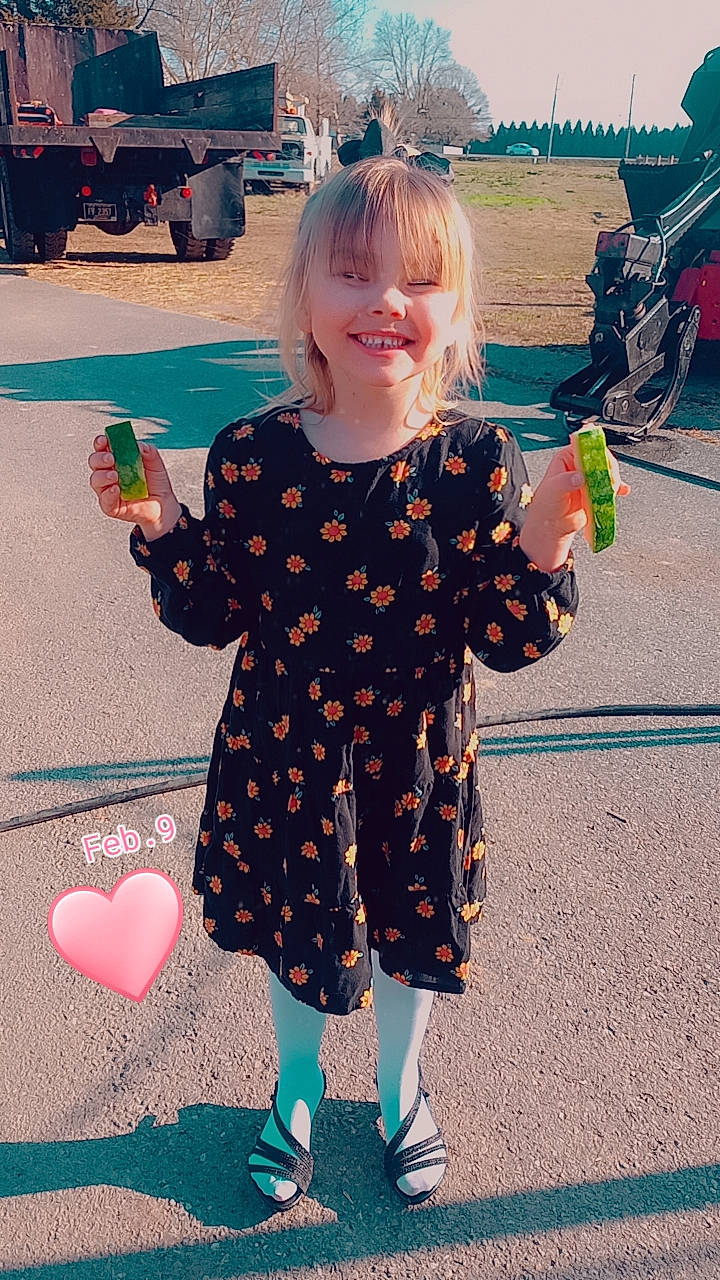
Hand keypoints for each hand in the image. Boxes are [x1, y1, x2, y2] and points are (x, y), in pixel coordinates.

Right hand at [88, 435, 182, 538]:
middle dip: (100, 458)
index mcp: (117, 460)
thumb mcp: (156, 463)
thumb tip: (139, 445)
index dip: (101, 442)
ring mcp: (108, 489)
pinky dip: (108, 493)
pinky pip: (105, 500)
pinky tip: (116, 489)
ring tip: (115, 476)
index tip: (105, 439)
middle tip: (111, 458)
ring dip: (103, 476)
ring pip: (95, 480)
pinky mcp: (111, 506)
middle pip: (94, 462)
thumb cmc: (156, 483)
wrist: (164, 505)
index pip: (103, 448)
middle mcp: (109, 473)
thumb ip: (149, 451)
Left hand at [518, 441, 630, 570]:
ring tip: (611, 489)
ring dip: (613, 479)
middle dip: (607, 469)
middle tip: (608, 480)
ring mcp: (590, 478)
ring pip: (608, 472)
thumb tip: (578, 477)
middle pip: (601, 459)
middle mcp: (579, 465)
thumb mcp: (552, 491)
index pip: (584, 447)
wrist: (552, 526)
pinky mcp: (597, 491)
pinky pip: (611, 486)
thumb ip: (565, 482)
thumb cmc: (546, 506)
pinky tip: (622, 491)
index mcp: (566, 458)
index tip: (602, 460)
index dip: (595, 451)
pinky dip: (618, 489)